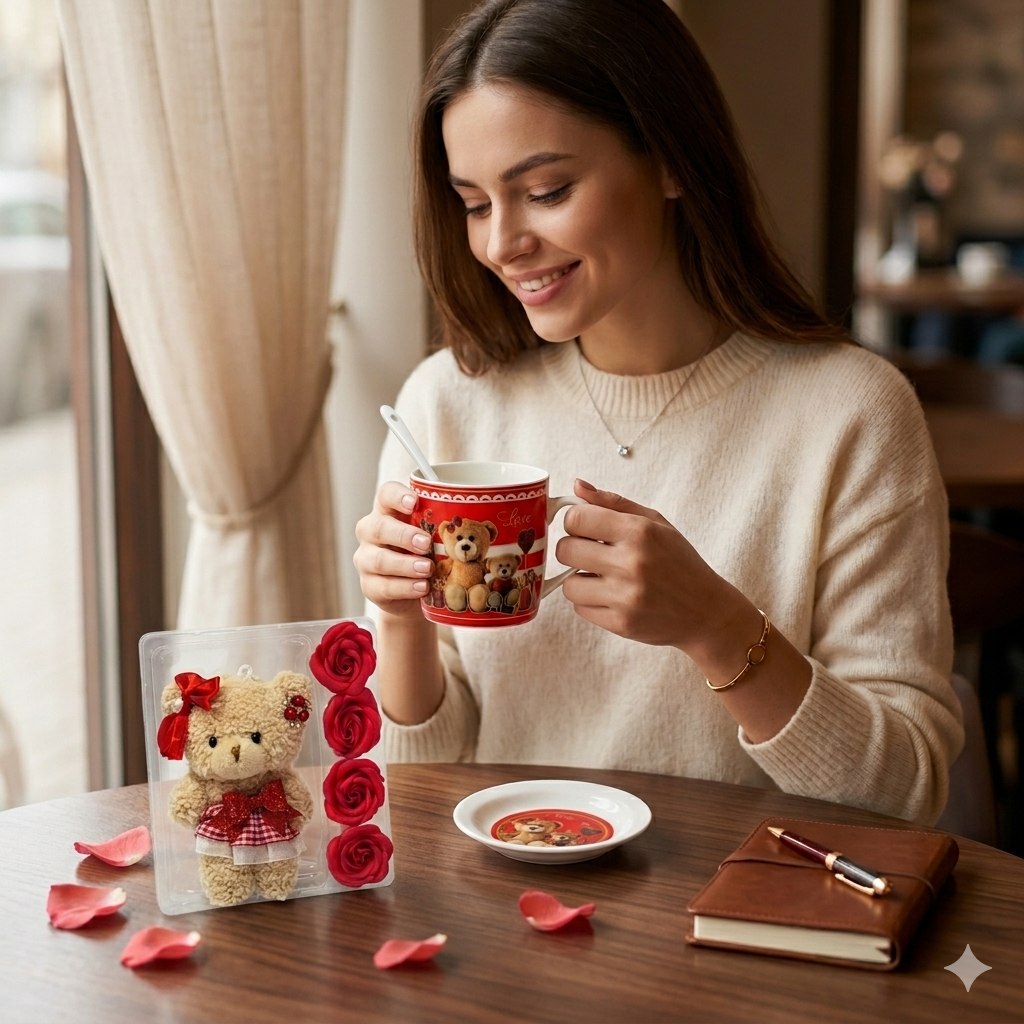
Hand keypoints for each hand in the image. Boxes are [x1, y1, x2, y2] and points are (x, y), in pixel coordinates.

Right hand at [353, 481, 435, 619]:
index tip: (414, 502)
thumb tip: (486, 523)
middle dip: (404, 535)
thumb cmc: (426, 554)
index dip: (398, 496)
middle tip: (426, 544)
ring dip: (405, 565)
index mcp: (388, 511)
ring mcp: (366, 559)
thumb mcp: (435, 536)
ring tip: (427, 569)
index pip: (386, 494)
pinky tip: (421, 587)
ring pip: (378, 560)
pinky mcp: (369, 585)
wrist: (415, 592)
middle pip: (378, 527)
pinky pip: (382, 586)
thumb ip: (446, 527)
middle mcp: (372, 532)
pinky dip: (404, 588)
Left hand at [556, 479, 727, 648]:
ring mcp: (625, 596)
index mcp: (639, 532)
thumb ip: (614, 503)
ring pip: (569, 584)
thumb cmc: (679, 563)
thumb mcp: (656, 523)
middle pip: (565, 550)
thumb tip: (577, 485)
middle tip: (591, 554)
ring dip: (580, 581)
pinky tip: (612, 597)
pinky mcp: (621, 623)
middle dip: (573, 550)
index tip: (584, 529)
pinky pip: (580, 609)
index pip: (576, 518)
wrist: (706, 611)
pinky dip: (591, 602)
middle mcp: (631, 563)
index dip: (575, 522)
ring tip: (603, 578)